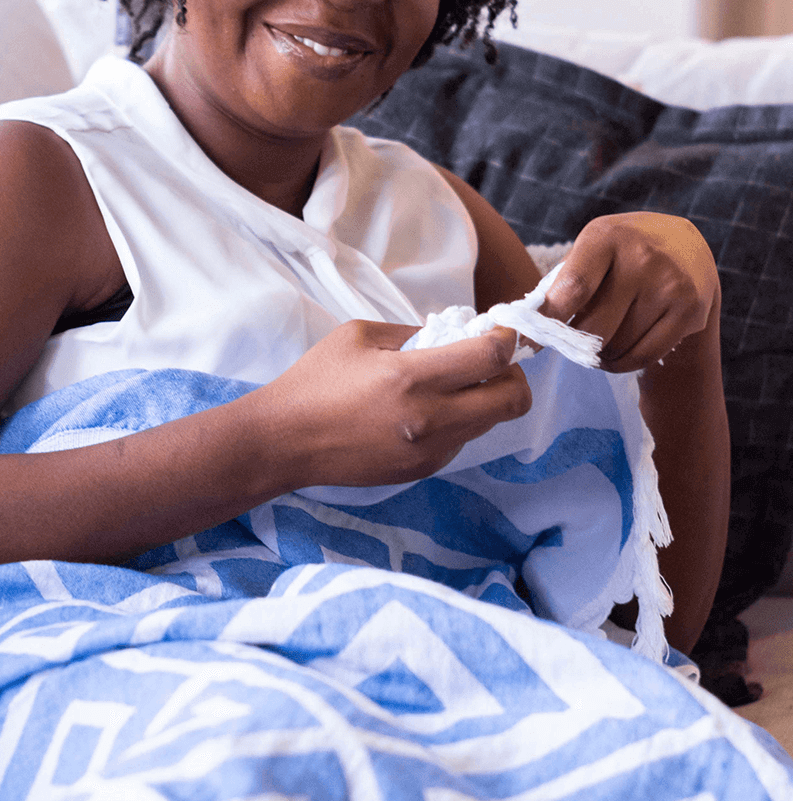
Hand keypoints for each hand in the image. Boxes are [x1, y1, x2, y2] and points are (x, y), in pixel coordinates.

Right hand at [259, 320, 531, 486]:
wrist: (286, 441)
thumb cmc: (316, 381)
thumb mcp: (360, 335)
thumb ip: (411, 332)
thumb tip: (452, 333)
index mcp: (412, 377)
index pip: (491, 358)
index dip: (507, 339)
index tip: (501, 331)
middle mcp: (430, 418)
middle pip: (513, 400)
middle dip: (512, 375)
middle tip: (489, 363)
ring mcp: (429, 450)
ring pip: (490, 423)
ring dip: (484, 399)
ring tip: (452, 386)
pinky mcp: (422, 470)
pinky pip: (461, 441)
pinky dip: (458, 422)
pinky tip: (424, 413)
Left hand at [539, 213, 718, 372]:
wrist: (686, 247)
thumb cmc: (619, 253)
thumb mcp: (590, 250)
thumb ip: (560, 284)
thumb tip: (523, 331)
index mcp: (606, 237)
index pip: (573, 288)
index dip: (548, 320)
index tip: (529, 342)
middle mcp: (643, 258)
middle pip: (593, 327)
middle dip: (573, 343)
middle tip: (569, 341)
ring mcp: (671, 286)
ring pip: (616, 346)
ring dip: (597, 355)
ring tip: (598, 341)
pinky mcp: (690, 312)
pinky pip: (642, 356)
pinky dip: (620, 363)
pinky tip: (616, 353)